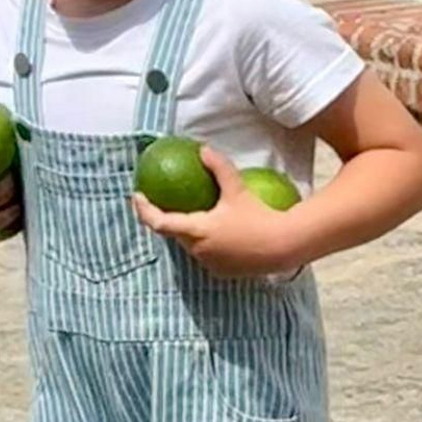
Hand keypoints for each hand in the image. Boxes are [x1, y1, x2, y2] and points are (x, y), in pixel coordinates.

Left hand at [131, 148, 301, 277]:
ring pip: (191, 246)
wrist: (284, 246)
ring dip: (190, 231)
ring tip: (196, 214)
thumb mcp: (237, 189)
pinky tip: (219, 231)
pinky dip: (207, 242)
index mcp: (196, 231)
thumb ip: (218, 168)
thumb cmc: (259, 217)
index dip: (144, 210)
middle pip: (175, 234)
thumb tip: (203, 149)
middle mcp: (198, 251)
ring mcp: (210, 264)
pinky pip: (208, 254)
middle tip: (168, 202)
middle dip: (169, 219)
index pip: (159, 223)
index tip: (137, 196)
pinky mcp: (223, 272)